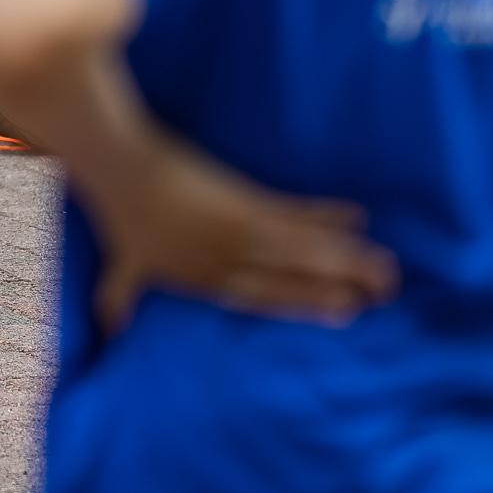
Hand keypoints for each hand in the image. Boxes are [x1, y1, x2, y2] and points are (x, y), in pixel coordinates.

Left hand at [87, 134, 397, 332]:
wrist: (118, 162)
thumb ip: (119, 298)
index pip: (264, 299)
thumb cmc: (118, 213)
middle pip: (294, 279)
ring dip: (347, 257)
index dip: (306, 306)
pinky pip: (293, 211)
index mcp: (206, 279)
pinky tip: (356, 217)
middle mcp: (229, 260)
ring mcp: (239, 229)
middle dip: (340, 287)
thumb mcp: (120, 264)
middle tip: (383, 295)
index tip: (345, 314)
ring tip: (384, 266)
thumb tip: (108, 330)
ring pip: (303, 251)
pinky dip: (324, 215)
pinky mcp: (241, 197)